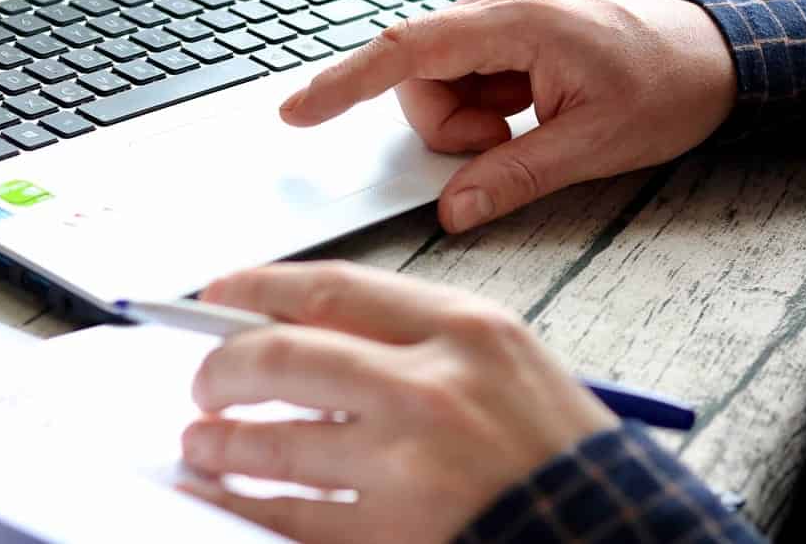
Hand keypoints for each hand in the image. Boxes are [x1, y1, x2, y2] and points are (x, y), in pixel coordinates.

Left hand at [180, 261, 617, 543]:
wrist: (605, 528)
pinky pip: (292, 516)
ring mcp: (409, 463)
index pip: (332, 287)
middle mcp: (432, 386)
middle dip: (223, 366)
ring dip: (221, 442)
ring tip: (200, 441)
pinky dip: (246, 504)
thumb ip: (413, 337)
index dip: (259, 286)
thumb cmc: (558, 448)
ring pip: (277, 441)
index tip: (219, 293)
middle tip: (202, 379)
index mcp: (463, 328)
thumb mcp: (502, 359)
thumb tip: (305, 331)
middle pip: (287, 355)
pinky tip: (225, 496)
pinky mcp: (394, 533)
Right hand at [281, 0, 735, 232]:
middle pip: (420, 71)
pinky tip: (528, 101)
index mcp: (523, 20)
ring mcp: (508, 1)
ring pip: (439, 71)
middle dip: (447, 123)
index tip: (298, 112)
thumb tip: (454, 210)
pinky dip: (483, 96)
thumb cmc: (670, 86)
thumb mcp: (595, 146)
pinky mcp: (512, 14)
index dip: (345, 83)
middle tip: (503, 143)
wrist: (717, 50)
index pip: (410, 50)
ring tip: (526, 121)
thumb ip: (516, 176)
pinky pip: (464, 62)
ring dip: (468, 112)